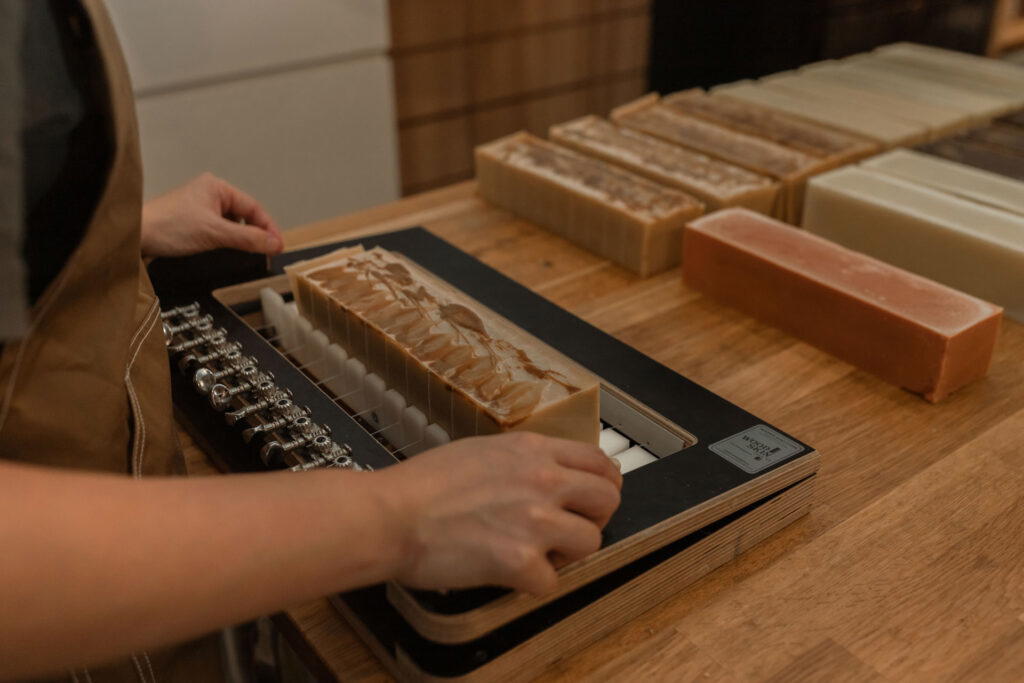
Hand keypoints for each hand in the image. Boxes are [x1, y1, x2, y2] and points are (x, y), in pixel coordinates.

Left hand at [140, 173, 283, 257]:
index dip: (268, 228)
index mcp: (216, 187)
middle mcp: (209, 194)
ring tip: (250, 253)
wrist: (134, 236)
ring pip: (232, 224)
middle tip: (268, 252)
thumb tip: (275, 243)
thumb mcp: (215, 233)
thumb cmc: (167, 227)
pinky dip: (227, 241)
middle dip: (256, 234)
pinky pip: (219, 231)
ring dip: (241, 238)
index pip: (253, 207)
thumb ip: (248, 238)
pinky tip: (228, 251)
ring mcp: (200, 208)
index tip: (278, 246)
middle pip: (244, 215)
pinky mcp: (191, 223)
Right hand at [374, 432, 621, 595]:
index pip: (599, 462)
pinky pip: (552, 582)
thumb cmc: (422, 485)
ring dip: (567, 554)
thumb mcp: (481, 452)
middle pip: (607, 499)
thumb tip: (546, 475)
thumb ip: (522, 462)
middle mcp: (543, 479)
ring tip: (533, 554)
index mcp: (533, 450)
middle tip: (566, 531)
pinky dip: (531, 584)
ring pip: (591, 542)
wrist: (390, 515)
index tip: (589, 499)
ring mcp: (535, 520)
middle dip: (593, 518)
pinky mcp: (521, 560)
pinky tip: (505, 573)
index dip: (601, 484)